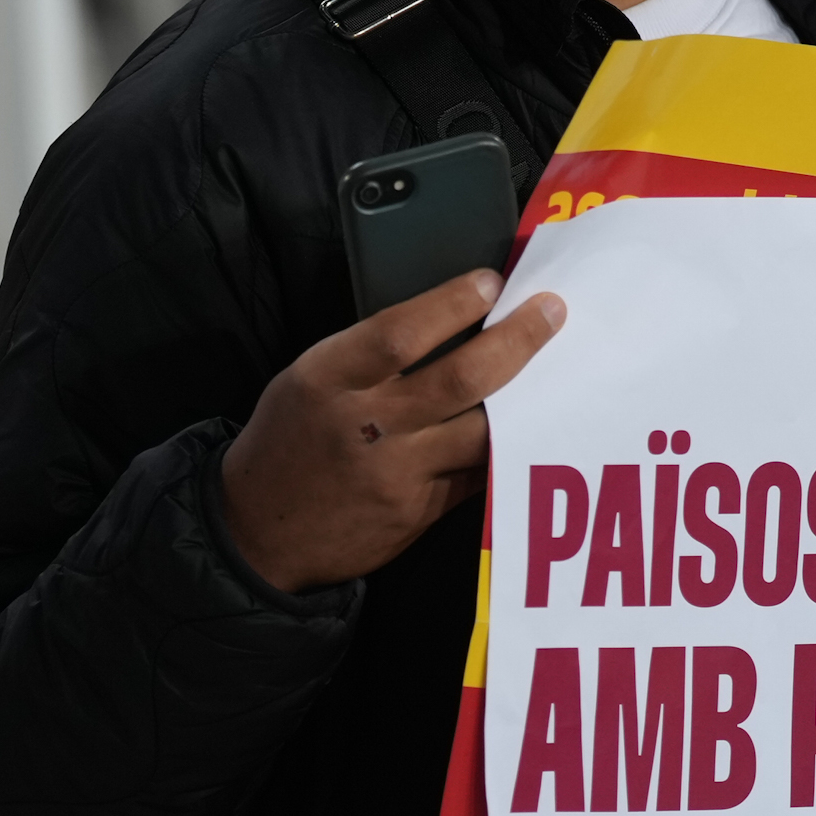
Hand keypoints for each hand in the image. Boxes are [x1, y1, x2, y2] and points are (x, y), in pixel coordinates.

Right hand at [218, 272, 568, 593]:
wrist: (258, 533)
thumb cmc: (287, 440)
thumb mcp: (307, 381)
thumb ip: (366, 356)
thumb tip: (447, 324)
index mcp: (327, 378)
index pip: (400, 333)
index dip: (453, 304)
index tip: (491, 282)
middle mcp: (364, 425)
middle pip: (459, 379)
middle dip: (515, 341)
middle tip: (551, 312)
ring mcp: (396, 474)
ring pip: (481, 432)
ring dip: (526, 399)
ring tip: (557, 369)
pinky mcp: (417, 513)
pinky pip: (475, 474)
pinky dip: (503, 447)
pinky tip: (530, 424)